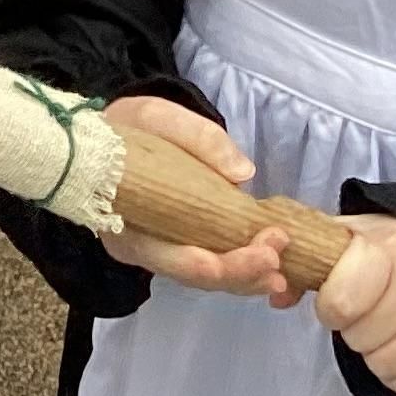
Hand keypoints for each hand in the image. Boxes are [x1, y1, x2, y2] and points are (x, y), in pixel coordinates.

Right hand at [102, 96, 300, 303]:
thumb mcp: (156, 117)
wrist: (114, 137)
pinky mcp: (181, 248)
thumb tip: (243, 173)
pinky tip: (269, 266)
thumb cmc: (131, 128)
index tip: (261, 252)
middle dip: (240, 272)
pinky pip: (211, 268)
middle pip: (194, 275)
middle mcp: (141, 248)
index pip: (172, 258)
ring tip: (282, 273)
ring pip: (207, 279)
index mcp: (125, 221)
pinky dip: (241, 271)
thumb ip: (198, 138)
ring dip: (247, 277)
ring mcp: (161, 252)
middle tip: (277, 258)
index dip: (218, 264)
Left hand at [317, 215, 395, 394]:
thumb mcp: (344, 239)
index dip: (328, 309)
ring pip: (384, 365)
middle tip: (361, 314)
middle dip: (351, 331)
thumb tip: (276, 297)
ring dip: (372, 354)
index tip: (334, 302)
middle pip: (360, 339)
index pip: (340, 304)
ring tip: (380, 328)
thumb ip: (305, 265)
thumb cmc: (384, 249)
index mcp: (388, 249)